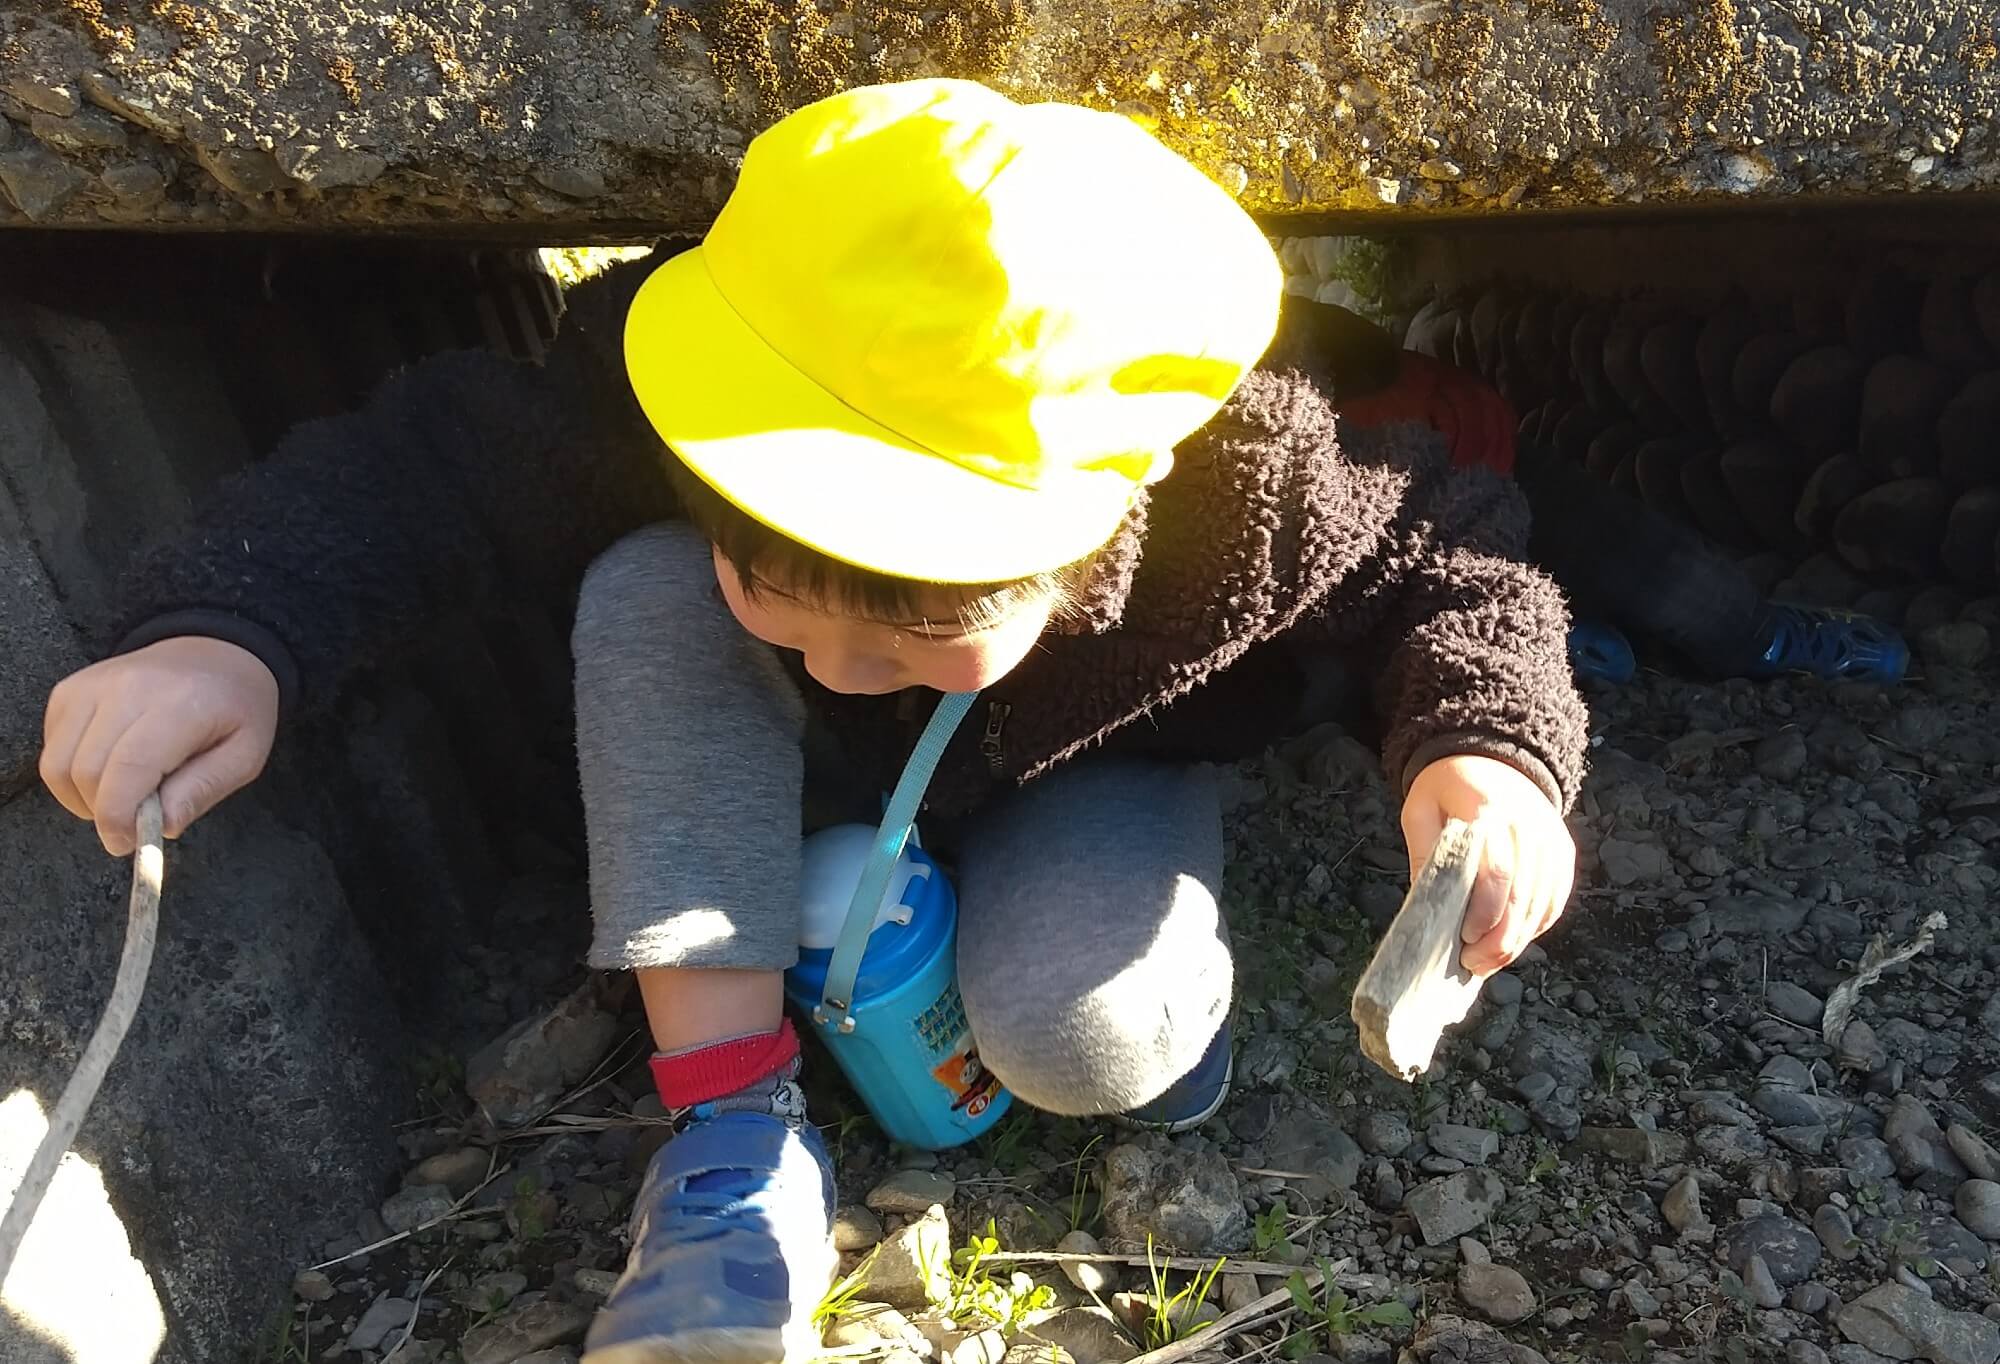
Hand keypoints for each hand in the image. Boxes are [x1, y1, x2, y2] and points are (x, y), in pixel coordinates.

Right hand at [41, 637, 279, 855]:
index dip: (117, 817)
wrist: (215, 652)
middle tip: (131, 824)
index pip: (128, 768)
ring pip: (58, 763)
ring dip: (81, 797)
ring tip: (120, 799)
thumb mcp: (245, 754)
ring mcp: (92, 685)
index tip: (125, 843)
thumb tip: (161, 828)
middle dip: (103, 813)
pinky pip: (52, 747)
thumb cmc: (235, 708)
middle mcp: (128, 687)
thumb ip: (204, 790)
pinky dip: (71, 773)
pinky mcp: (71, 690)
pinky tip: (107, 771)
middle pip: (86, 771)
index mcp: (179, 704)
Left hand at [1401, 753, 1575, 975]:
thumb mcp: (1420, 811)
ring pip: (1543, 902)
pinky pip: (1556, 898)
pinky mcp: (1562, 852)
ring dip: (1518, 939)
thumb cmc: (1447, 789)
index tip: (1465, 938)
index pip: (1496, 869)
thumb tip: (1425, 910)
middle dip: (1500, 938)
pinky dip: (1536, 925)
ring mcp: (1551, 839)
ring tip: (1488, 961)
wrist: (1490, 758)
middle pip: (1523, 894)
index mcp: (1489, 810)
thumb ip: (1424, 855)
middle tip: (1474, 964)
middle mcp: (1529, 825)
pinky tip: (1513, 941)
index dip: (1484, 910)